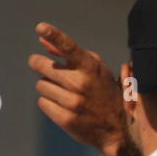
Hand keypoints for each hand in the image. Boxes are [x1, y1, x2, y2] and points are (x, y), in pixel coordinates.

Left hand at [28, 23, 126, 155]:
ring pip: (40, 85)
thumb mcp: (94, 69)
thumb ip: (67, 53)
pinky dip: (49, 103)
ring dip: (48, 87)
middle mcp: (81, 83)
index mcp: (90, 68)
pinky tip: (63, 105)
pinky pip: (42, 102)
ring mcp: (73, 102)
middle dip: (40, 65)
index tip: (41, 27)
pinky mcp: (65, 118)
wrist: (116, 128)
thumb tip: (42, 40)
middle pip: (41, 65)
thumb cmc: (104, 93)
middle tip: (48, 69)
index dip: (54, 35)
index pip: (69, 47)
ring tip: (64, 93)